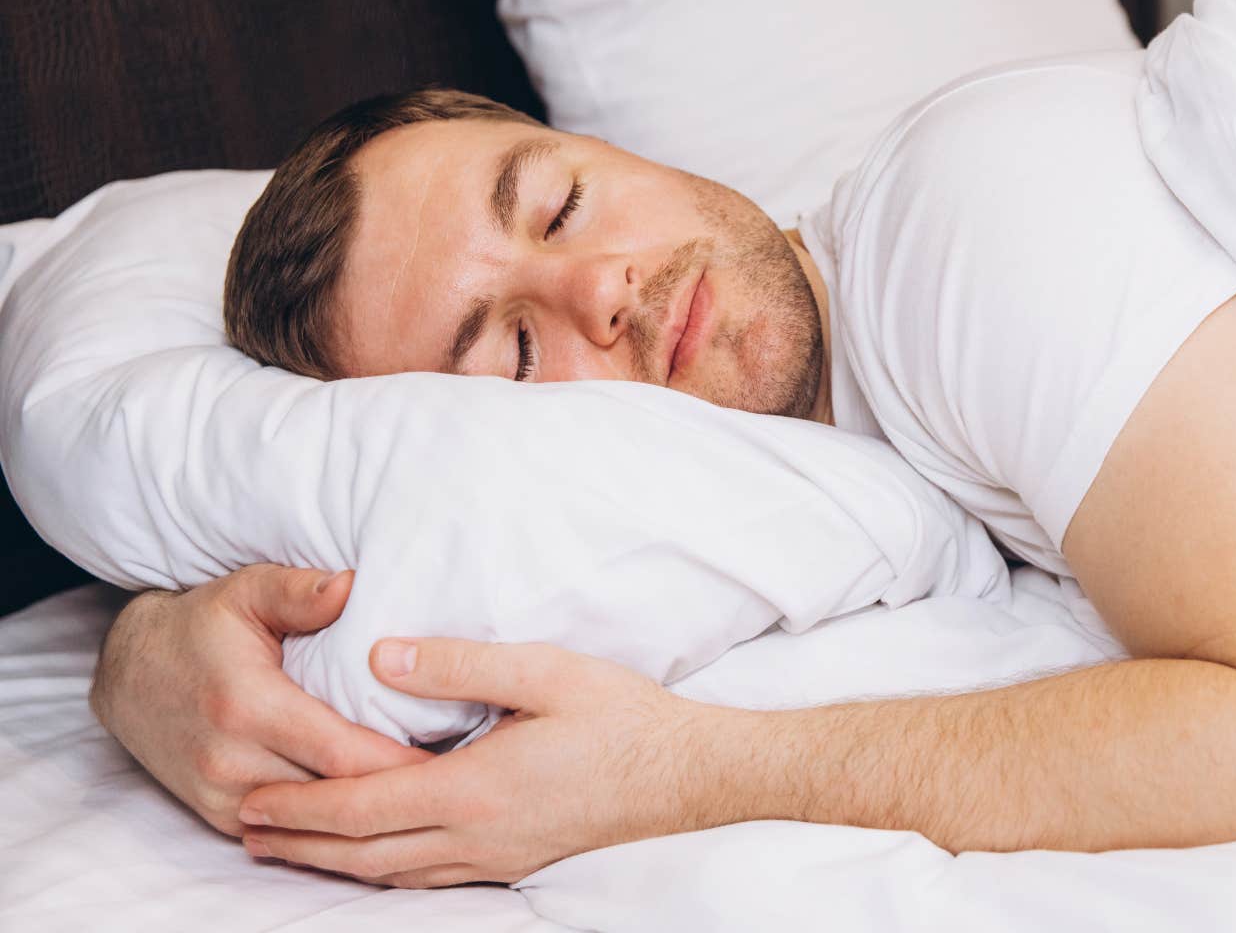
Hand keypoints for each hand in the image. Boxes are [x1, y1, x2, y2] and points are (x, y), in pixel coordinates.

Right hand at [90, 565, 432, 834]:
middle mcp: (231, 760)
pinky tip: (377, 810)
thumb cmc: (201, 626)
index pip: (343, 752)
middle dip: (398, 793)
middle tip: (460, 783)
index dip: (402, 763)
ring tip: (429, 798)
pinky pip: (289, 831)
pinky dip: (332, 824)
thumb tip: (352, 584)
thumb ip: (301, 590)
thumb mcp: (247, 590)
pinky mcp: (218, 814)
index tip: (455, 760)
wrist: (129, 674)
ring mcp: (222, 795)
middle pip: (336, 795)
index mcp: (248, 705)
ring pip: (316, 821)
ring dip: (368, 812)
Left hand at [237, 638, 743, 886]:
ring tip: (292, 846)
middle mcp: (475, 837)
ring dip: (334, 861)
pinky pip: (430, 878)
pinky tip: (376, 858)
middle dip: (301, 841)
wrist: (689, 776)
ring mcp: (497, 858)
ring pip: (394, 874)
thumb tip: (382, 657)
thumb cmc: (623, 718)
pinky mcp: (517, 862)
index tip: (253, 799)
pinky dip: (384, 871)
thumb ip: (460, 664)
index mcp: (472, 790)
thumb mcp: (544, 671)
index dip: (301, 805)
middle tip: (247, 828)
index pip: (363, 806)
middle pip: (364, 852)